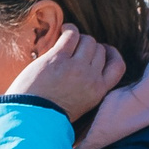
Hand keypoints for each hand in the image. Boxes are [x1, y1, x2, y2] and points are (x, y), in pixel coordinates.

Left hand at [6, 28, 125, 120]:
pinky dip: (69, 29)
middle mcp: (91, 78)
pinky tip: (63, 30)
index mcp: (98, 92)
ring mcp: (75, 67)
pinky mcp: (58, 59)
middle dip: (89, 47)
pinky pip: (71, 36)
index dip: (111, 54)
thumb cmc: (48, 115)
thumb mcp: (80, 106)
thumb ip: (87, 89)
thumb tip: (87, 68)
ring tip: (67, 39)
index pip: (117, 66)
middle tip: (75, 49)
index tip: (103, 50)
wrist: (30, 119)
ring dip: (78, 38)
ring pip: (87, 41)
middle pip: (99, 50)